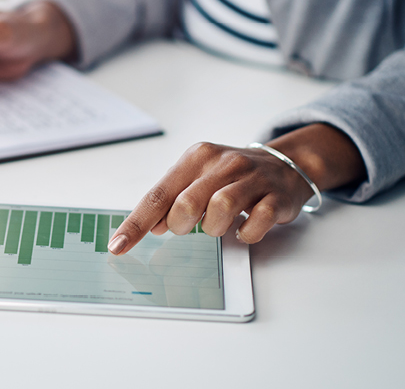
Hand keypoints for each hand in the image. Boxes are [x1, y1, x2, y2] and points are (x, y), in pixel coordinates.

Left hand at [108, 124, 366, 251]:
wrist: (286, 164)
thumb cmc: (232, 176)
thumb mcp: (198, 178)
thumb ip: (173, 199)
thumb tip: (153, 226)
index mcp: (196, 157)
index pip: (158, 194)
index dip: (136, 224)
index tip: (118, 246)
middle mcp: (222, 163)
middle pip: (186, 202)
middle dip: (180, 224)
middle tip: (187, 227)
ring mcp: (252, 178)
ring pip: (221, 208)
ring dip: (213, 228)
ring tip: (218, 226)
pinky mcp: (276, 196)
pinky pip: (256, 222)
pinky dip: (245, 233)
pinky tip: (242, 228)